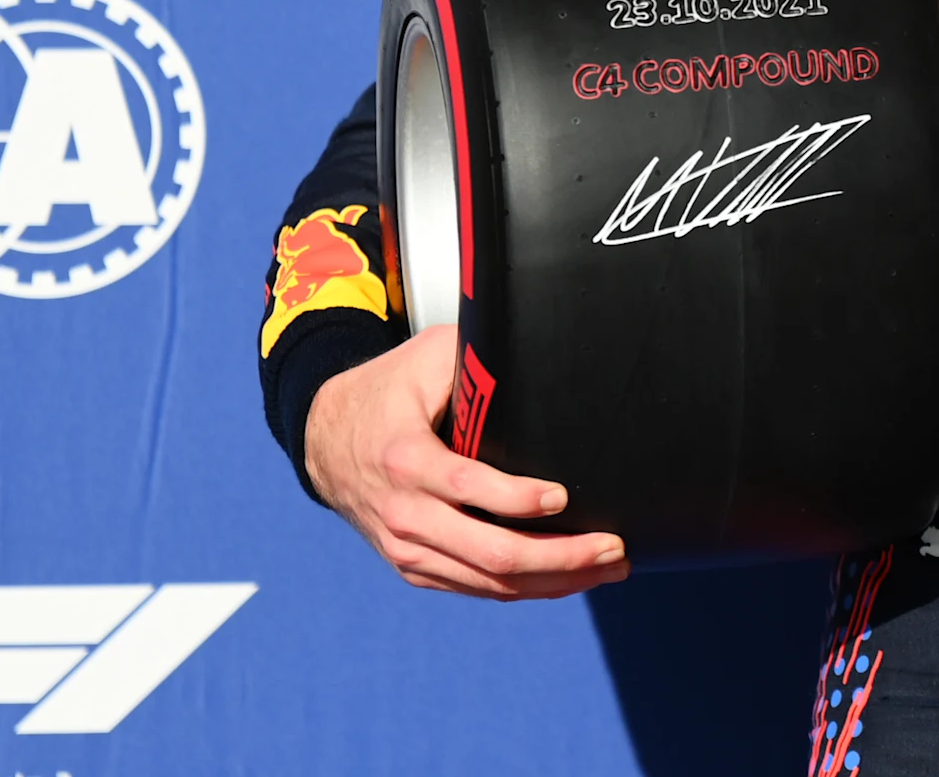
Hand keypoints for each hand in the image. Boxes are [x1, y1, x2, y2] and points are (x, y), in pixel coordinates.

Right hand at [304, 324, 628, 599]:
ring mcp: (408, 548)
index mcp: (406, 459)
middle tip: (613, 547)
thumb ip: (478, 360)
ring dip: (555, 581)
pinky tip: (568, 580)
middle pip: (492, 554)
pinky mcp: (415, 567)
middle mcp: (405, 515)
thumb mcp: (427, 360)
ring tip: (609, 566)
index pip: (471, 487)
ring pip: (491, 583)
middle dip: (562, 556)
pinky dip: (526, 588)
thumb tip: (545, 347)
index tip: (565, 496)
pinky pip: (477, 589)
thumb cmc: (387, 393)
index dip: (521, 500)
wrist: (325, 439)